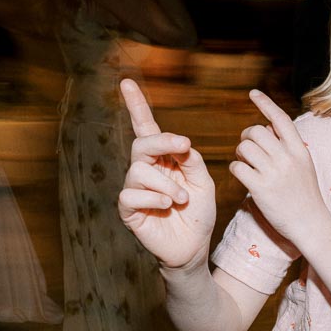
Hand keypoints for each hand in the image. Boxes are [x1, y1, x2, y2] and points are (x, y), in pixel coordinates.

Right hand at [118, 78, 215, 269]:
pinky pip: (131, 194)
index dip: (136, 106)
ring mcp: (134, 189)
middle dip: (163, 141)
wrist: (194, 247)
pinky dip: (153, 198)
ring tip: (181, 198)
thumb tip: (181, 143)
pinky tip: (166, 206)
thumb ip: (193, 161)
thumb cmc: (198, 213)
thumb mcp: (204, 183)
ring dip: (166, 183)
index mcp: (163, 159)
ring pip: (140, 171)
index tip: (127, 83)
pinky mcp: (128, 209)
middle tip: (184, 146)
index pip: (147, 128)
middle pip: (142, 143)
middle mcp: (145, 170)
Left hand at [229, 89, 327, 247]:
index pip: (280, 119)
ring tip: (245, 163)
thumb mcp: (304, 166)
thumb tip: (267, 128)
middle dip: (246, 137)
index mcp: (299, 150)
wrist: (310, 224)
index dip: (265, 104)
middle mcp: (287, 158)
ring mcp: (274, 173)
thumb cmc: (305, 196)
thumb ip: (287, 147)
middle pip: (255, 131)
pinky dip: (236, 169)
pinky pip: (237, 167)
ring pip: (244, 147)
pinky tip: (242, 175)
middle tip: (246, 149)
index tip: (253, 93)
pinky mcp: (260, 188)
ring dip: (239, 153)